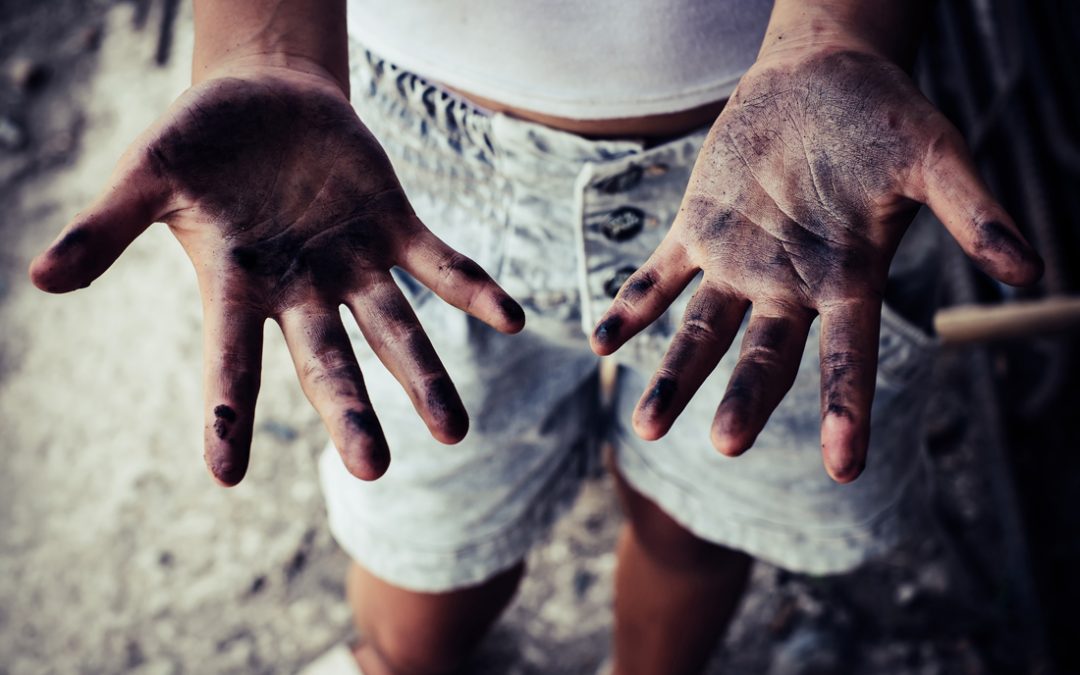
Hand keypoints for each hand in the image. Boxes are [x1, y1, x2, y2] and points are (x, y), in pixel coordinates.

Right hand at [29, 67, 524, 485]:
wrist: (266, 98)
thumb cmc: (200, 143)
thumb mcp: (148, 174)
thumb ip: (106, 227)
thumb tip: (39, 278)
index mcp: (238, 285)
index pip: (229, 359)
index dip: (226, 412)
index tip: (224, 475)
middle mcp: (302, 289)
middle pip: (328, 361)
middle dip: (350, 410)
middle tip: (373, 468)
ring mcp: (354, 262)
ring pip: (394, 328)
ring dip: (424, 374)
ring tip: (454, 430)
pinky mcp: (397, 227)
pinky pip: (442, 265)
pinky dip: (474, 289)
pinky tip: (513, 319)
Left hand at [590, 44, 1041, 481]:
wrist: (820, 78)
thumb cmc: (886, 118)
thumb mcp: (934, 157)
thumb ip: (973, 210)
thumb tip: (1031, 269)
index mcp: (847, 280)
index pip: (849, 358)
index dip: (847, 409)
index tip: (843, 466)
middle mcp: (789, 287)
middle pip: (765, 356)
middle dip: (745, 398)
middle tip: (725, 444)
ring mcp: (738, 263)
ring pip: (702, 331)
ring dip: (674, 374)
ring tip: (644, 424)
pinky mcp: (697, 232)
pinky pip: (659, 277)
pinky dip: (631, 305)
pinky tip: (601, 338)